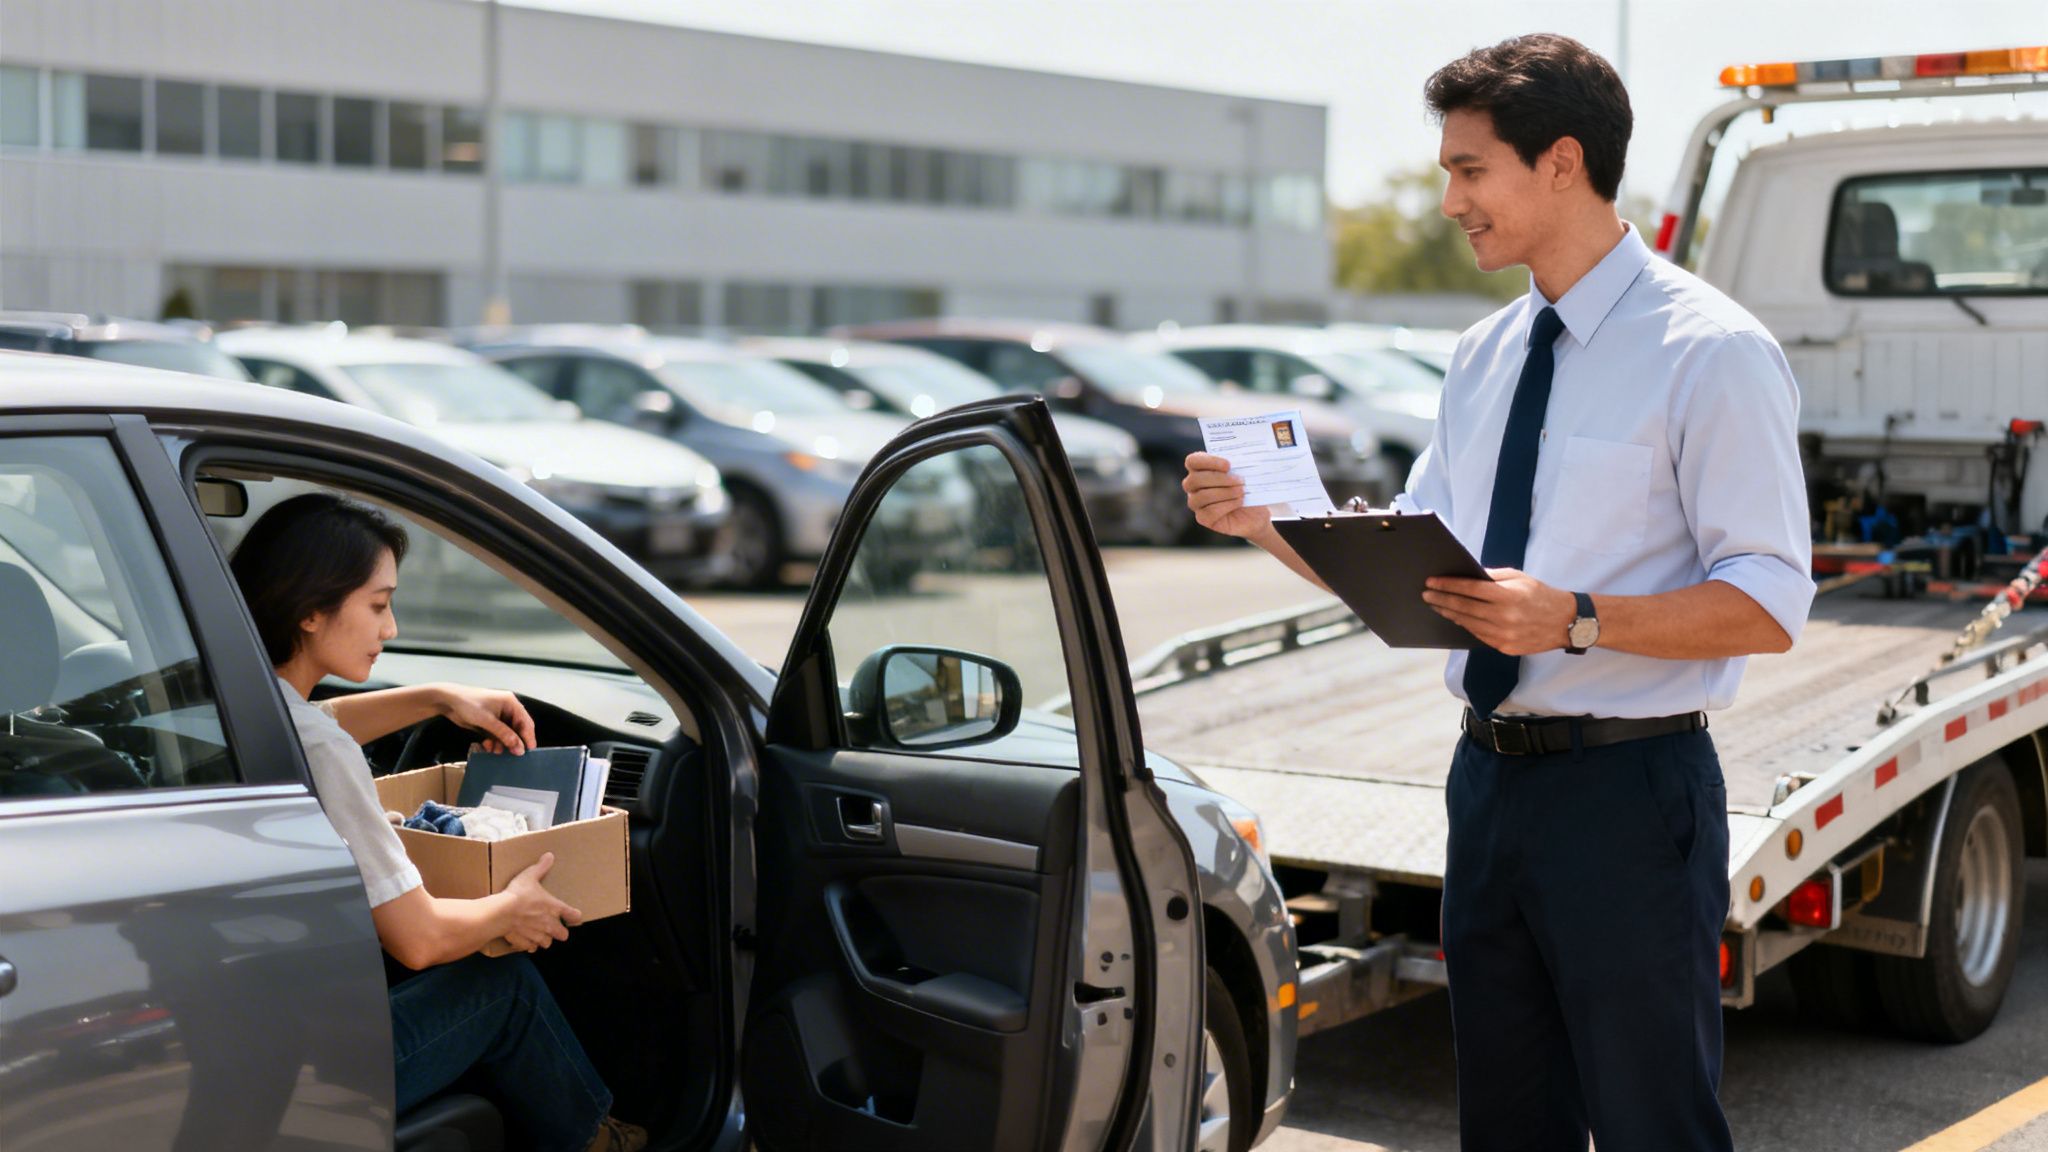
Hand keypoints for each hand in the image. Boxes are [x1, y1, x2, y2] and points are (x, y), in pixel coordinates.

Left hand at [437, 684, 535, 754]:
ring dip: (502, 743)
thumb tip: (519, 748)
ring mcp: (498, 716)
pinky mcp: (489, 722)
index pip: (526, 722)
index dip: (528, 737)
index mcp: (510, 703)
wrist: (448, 701)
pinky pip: (497, 735)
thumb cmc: (468, 704)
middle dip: (514, 742)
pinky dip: (494, 741)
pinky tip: (488, 746)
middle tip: (513, 754)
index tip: (529, 751)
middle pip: (517, 729)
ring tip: (496, 751)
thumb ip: (504, 734)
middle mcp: (507, 709)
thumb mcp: (487, 720)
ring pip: (506, 734)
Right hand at [501, 852, 583, 952]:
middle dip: (559, 932)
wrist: (501, 913)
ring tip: (539, 933)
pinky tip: (525, 939)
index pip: (574, 916)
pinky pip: (531, 948)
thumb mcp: (530, 876)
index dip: (575, 916)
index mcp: (554, 908)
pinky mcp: (525, 942)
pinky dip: (529, 944)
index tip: (573, 916)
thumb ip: (541, 867)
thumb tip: (550, 855)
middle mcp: (549, 924)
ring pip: (547, 943)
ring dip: (544, 939)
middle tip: (553, 926)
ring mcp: (537, 935)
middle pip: (563, 935)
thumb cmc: (518, 894)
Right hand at [1182, 452, 1272, 539]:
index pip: (1193, 461)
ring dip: (1226, 493)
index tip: (1228, 465)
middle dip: (1220, 479)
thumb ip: (1238, 463)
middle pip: (1195, 479)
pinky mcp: (1203, 518)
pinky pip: (1209, 512)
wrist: (1255, 512)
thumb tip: (1239, 458)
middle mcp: (1193, 485)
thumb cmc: (1248, 487)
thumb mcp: (1245, 472)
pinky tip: (1239, 502)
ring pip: (1202, 496)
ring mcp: (1196, 503)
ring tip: (1242, 492)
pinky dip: (1227, 506)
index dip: (1208, 462)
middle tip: (1240, 480)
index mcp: (1200, 468)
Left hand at [1422, 569, 1576, 655]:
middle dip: (1441, 600)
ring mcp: (1504, 635)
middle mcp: (1504, 617)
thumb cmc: (1541, 596)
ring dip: (1449, 614)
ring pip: (1467, 624)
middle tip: (1426, 595)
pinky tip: (1456, 618)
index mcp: (1508, 596)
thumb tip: (1468, 575)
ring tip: (1437, 606)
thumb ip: (1493, 576)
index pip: (1469, 589)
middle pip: (1464, 608)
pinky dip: (1465, 626)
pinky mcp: (1504, 647)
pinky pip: (1478, 635)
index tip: (1431, 582)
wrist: (1567, 622)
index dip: (1447, 585)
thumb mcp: (1520, 578)